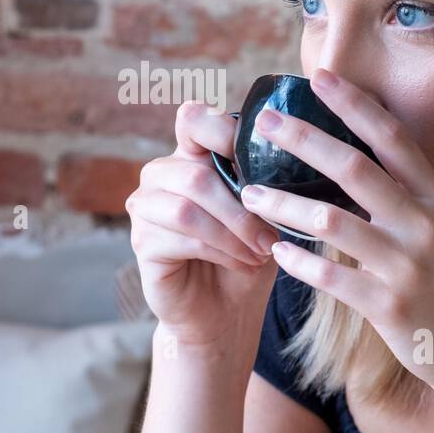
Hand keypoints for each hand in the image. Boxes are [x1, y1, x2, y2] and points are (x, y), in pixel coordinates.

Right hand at [126, 100, 281, 352]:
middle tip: (271, 235)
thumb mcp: (265, 212)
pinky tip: (242, 263)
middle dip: (242, 207)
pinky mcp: (141, 241)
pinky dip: (220, 250)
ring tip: (260, 251)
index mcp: (192, 156)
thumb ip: (264, 178)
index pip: (193, 119)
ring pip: (188, 206)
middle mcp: (161, 175)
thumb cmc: (249, 255)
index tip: (258, 161)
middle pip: (196, 173)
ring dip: (233, 231)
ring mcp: (145, 206)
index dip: (221, 131)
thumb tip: (292, 154)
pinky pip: (181, 236)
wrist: (227, 313)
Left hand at [237, 67, 433, 416]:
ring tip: (249, 194)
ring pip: (332, 222)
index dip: (355, 104)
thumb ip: (408, 200)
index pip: (392, 138)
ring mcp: (409, 266)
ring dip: (284, 204)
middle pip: (355, 168)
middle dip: (304, 139)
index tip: (319, 76)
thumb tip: (354, 165)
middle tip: (263, 122)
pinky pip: (332, 277)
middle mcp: (426, 224)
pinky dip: (300, 263)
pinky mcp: (392, 307)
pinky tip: (276, 253)